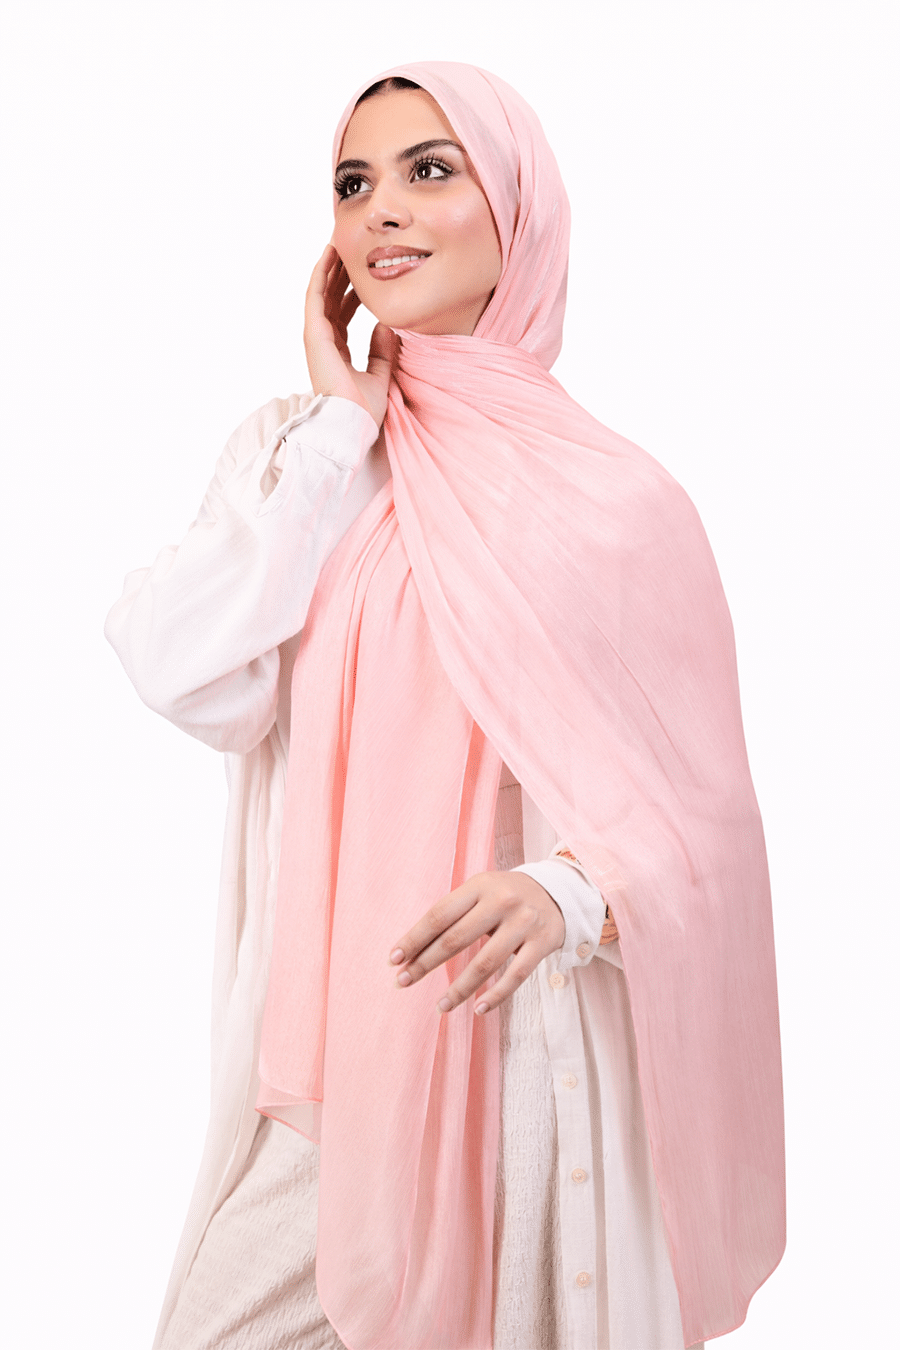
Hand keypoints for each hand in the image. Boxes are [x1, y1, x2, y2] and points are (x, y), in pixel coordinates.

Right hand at [303, 244, 396, 426]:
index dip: (350, 293)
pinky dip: (320, 274)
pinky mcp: (314, 335)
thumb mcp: (381, 376)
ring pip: (321, 292)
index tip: (362, 275)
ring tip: (339, 244)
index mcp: (336, 351)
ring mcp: (316, 338)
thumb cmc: (363, 410)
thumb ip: (383, 351)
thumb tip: (388, 327)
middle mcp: (324, 342)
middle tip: (352, 252)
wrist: (352, 424)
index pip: (342, 314)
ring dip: (329, 267)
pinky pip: (315, 296)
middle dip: (341, 275)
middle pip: (331, 299)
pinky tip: (328, 255)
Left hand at [389, 871, 565, 1015]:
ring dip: (459, 988)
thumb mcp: (481, 892)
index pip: (439, 915)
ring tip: (440, 1007)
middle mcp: (501, 901)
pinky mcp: (542, 943)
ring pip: (485, 962)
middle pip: (456, 939)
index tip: (393, 960)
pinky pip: (516, 975)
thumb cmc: (506, 896)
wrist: (559, 892)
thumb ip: (454, 914)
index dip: (414, 939)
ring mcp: (523, 922)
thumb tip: (414, 949)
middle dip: (426, 964)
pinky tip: (479, 1009)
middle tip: (403, 982)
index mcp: (479, 886)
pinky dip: (496, 995)